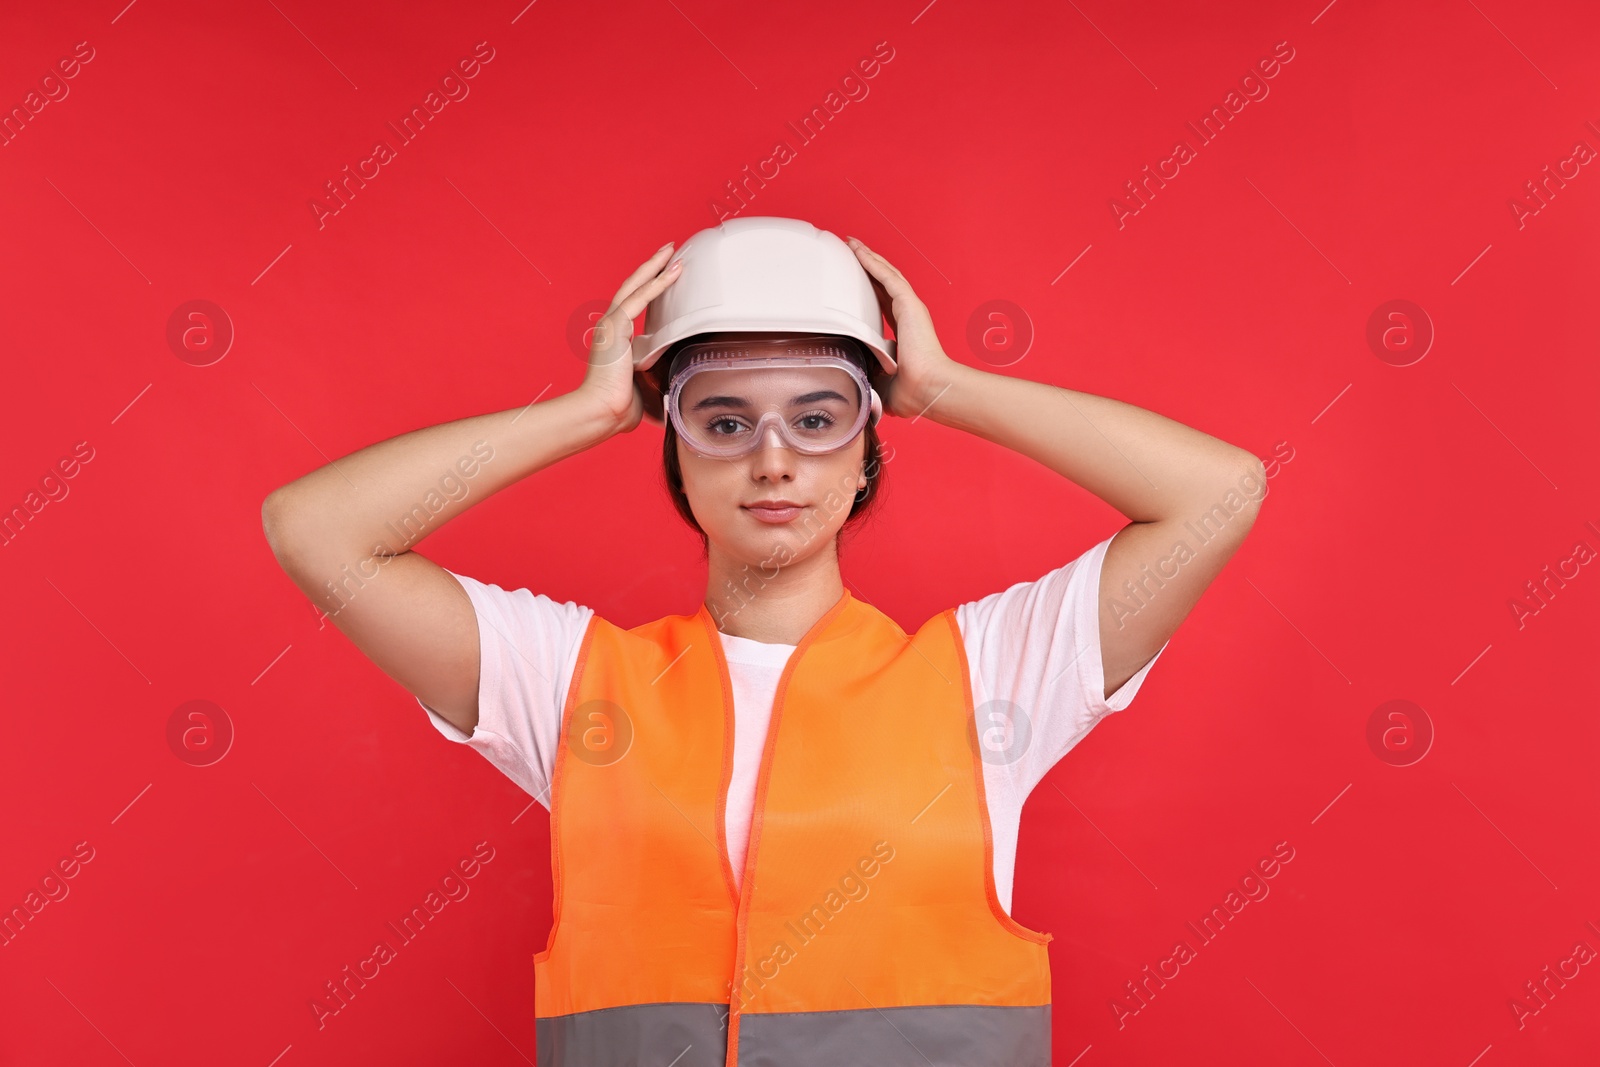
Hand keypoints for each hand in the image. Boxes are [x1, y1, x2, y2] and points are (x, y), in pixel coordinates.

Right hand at [576, 243, 683, 433]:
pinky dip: (658, 283)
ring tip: (672, 251)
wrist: (602, 412)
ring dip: (655, 266)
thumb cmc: (621, 406)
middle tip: (668, 250)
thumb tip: (679, 379)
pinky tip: (673, 271)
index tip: (663, 273)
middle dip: (651, 266)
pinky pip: (641, 298)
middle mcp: (611, 326)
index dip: (648, 285)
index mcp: (615, 337)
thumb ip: (658, 374)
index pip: (633, 303)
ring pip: (636, 285)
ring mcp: (611, 324)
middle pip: (632, 286)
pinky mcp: (616, 326)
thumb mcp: (644, 382)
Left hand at [845, 236, 962, 418]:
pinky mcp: (909, 304)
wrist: (927, 389)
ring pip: (886, 274)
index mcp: (903, 333)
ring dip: (868, 257)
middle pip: (884, 283)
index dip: (869, 290)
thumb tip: (848, 370)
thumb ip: (865, 369)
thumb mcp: (878, 377)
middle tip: (852, 252)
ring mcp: (910, 308)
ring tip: (852, 244)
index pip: (882, 304)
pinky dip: (871, 262)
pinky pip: (886, 276)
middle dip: (868, 266)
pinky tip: (858, 250)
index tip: (855, 281)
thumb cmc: (909, 391)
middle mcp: (908, 316)